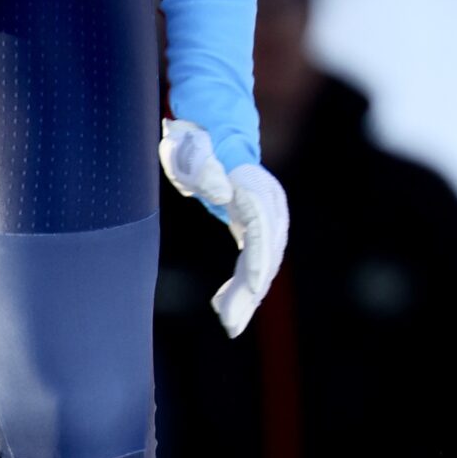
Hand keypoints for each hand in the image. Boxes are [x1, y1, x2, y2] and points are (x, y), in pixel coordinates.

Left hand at [160, 119, 289, 339]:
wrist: (212, 132)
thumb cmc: (195, 141)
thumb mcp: (190, 148)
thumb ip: (201, 166)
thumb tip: (221, 192)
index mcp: (252, 187)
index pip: (262, 228)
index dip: (259, 259)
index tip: (255, 287)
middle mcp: (267, 204)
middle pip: (266, 253)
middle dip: (251, 291)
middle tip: (232, 324)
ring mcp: (265, 216)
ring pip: (263, 263)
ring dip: (248, 296)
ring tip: (231, 324)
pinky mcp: (255, 228)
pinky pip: (254, 263)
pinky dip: (243, 287)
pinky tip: (227, 308)